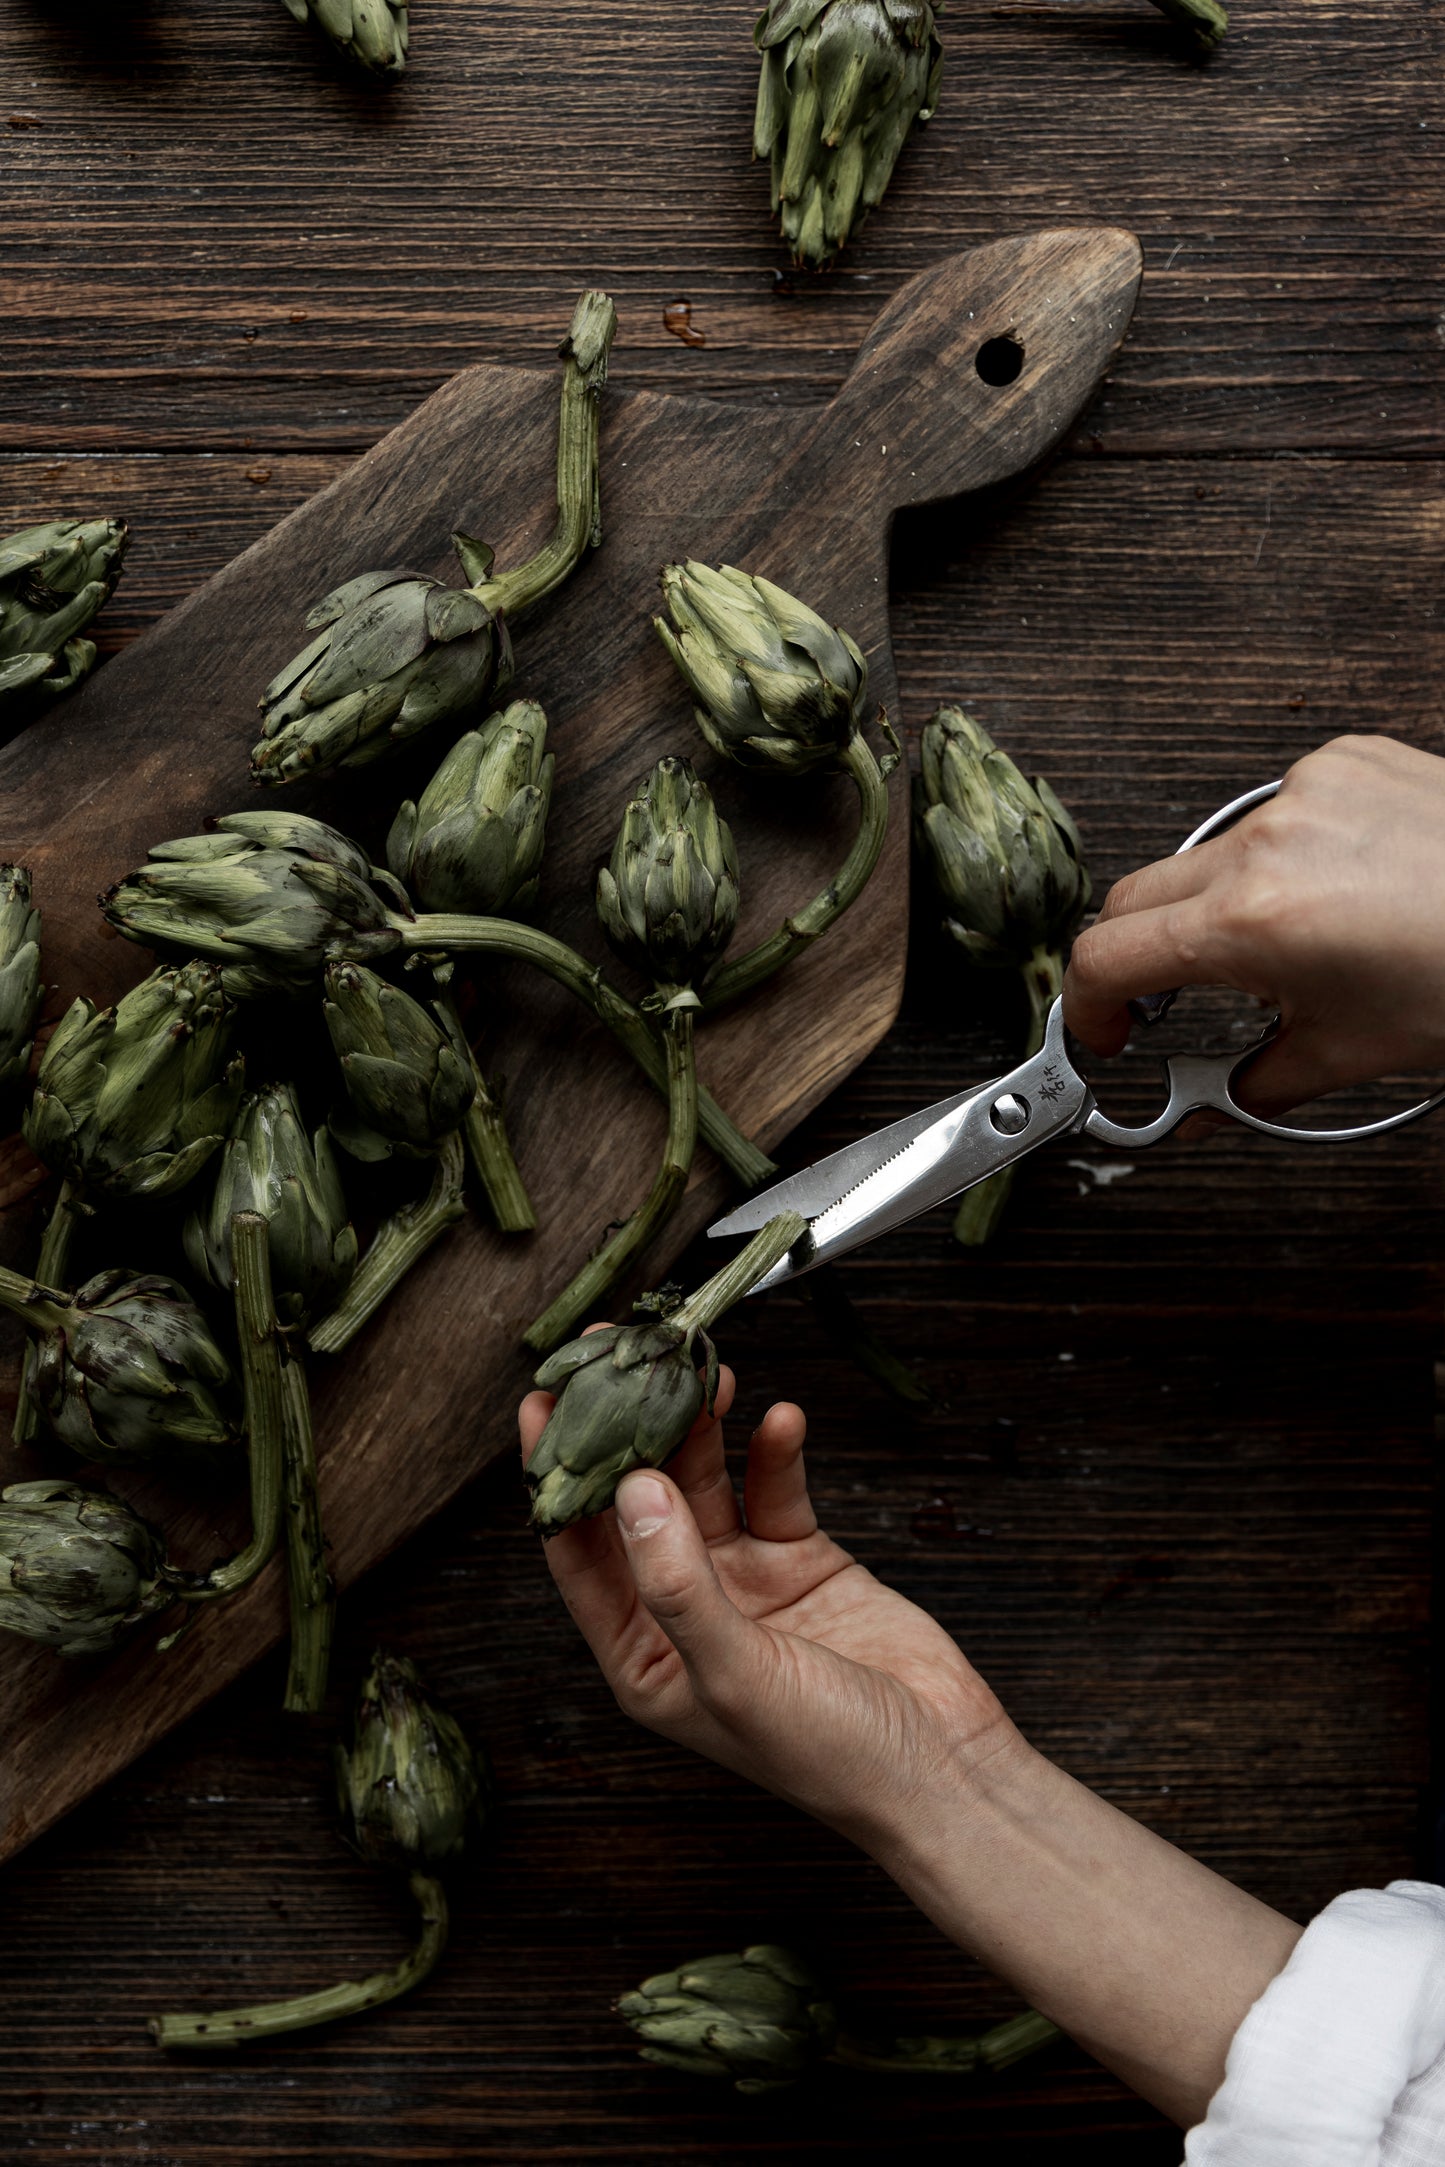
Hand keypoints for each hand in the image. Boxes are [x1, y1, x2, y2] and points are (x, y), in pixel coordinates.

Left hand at [520, 1357, 1302, 2129]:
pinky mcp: (802, 1556)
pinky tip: (781, 1419)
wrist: (943, 1770)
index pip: (577, 1549)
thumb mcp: (735, 1672)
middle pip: (638, 1501)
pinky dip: (774, 1451)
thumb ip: (676, 1582)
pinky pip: (774, 1488)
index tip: (546, 1400)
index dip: (558, 1474)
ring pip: (705, 1482)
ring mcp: (742, 1580)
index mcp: (642, 1656)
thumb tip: (630, 1490)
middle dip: (630, 1430)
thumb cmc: (829, 1754)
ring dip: (702, 1427)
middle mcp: (681, 1611)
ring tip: (707, 1371)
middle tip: (624, 1354)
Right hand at [1064, 734, 1444, 1112]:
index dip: (1088, 1009)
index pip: (1105, 958)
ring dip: (1216, 906)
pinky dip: (1282, 856)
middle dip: (1140, 959)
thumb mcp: (1353, 1051)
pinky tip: (1337, 890)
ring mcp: (1304, 790)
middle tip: (1170, 1005)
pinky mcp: (1344, 760)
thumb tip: (1204, 1112)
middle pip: (1136, 898)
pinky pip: (1273, 811)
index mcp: (1252, 921)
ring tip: (1286, 948)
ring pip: (1206, 854)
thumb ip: (1252, 1085)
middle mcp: (1265, 840)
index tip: (1108, 1034)